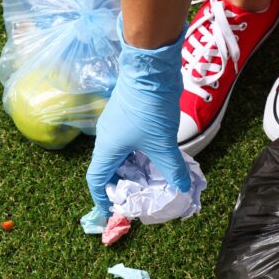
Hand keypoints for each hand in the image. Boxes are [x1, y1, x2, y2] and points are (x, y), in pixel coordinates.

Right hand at [85, 17, 190, 216]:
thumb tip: (182, 189)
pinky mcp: (128, 116)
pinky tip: (157, 160)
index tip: (113, 211)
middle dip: (123, 186)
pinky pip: (130, 144)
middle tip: (140, 198)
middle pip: (110, 170)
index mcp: (107, 149)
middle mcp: (108, 139)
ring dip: (134, 170)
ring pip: (122, 156)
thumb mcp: (163, 143)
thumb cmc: (150, 108)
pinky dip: (140, 156)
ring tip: (152, 182)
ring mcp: (117, 126)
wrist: (151, 68)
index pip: (96, 180)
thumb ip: (172, 169)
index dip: (102, 198)